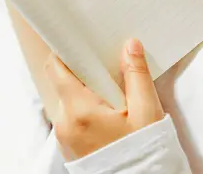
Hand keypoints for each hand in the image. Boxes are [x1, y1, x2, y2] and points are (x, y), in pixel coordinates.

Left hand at [45, 39, 163, 160]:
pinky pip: (71, 119)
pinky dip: (85, 112)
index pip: (56, 68)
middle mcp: (64, 123)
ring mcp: (64, 137)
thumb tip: (130, 45)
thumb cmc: (143, 156)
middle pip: (63, 84)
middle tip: (108, 76)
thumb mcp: (146, 113)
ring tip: (112, 100)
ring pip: (68, 102)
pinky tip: (107, 117)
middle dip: (83, 75)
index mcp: (79, 110)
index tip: (81, 46)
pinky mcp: (68, 148)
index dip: (66, 53)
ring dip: (85, 95)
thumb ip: (137, 75)